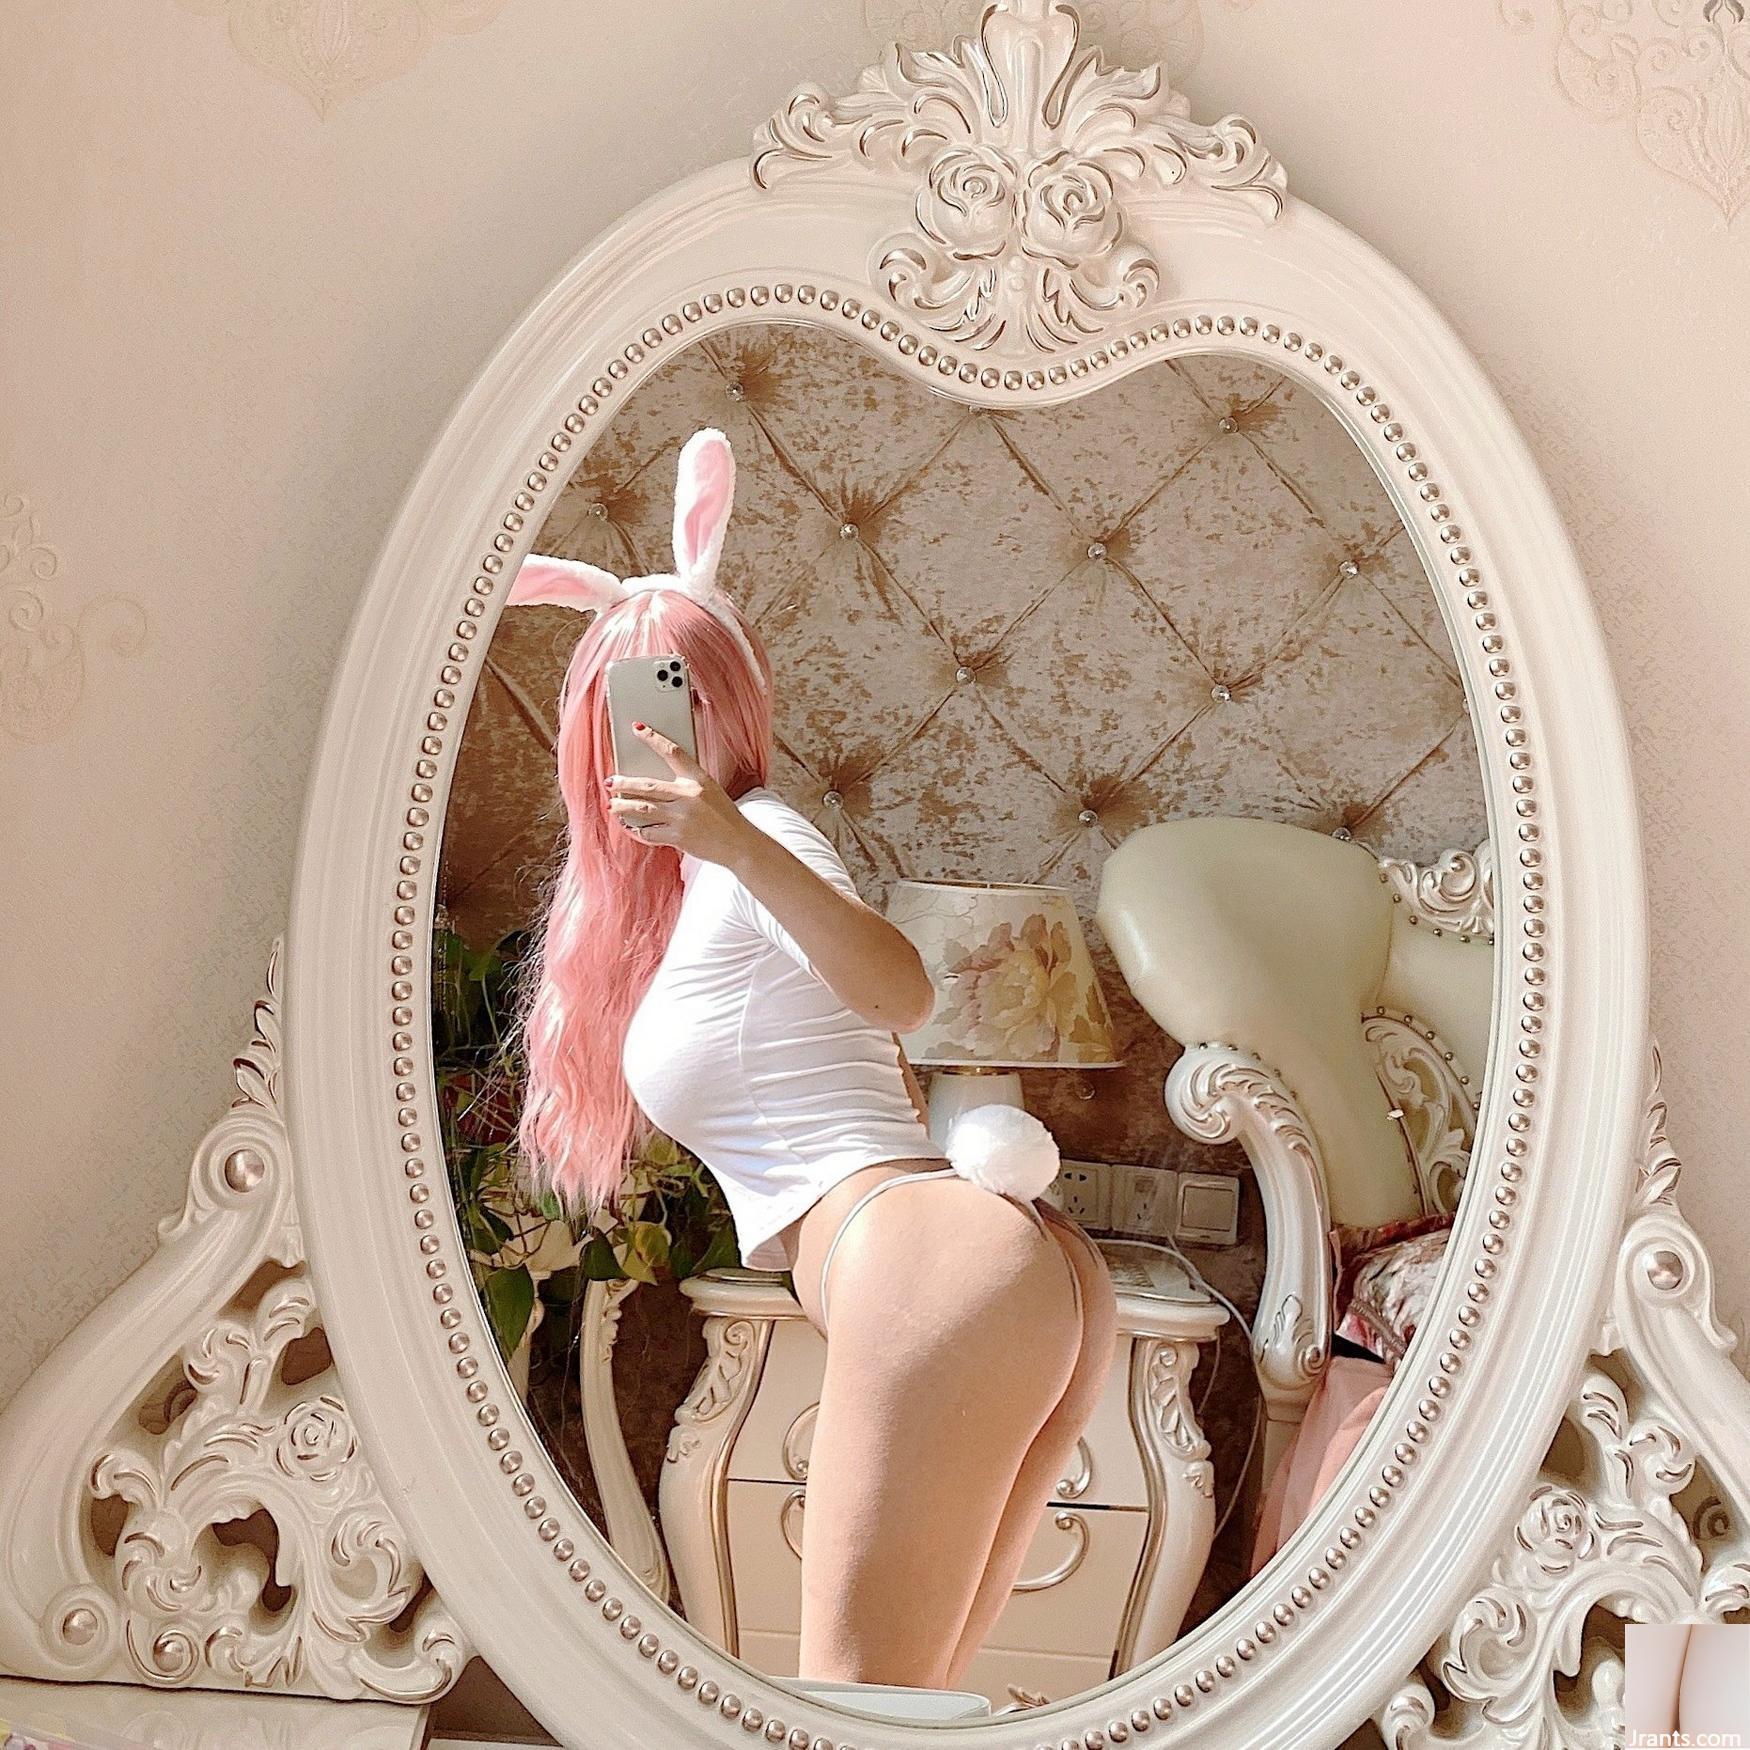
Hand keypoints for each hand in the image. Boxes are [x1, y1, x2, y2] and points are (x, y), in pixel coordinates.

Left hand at [605, 723, 756, 864]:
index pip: (673, 752)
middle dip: (624, 783)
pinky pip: (648, 832)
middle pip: (647, 785)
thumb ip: (688, 784)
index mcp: (699, 780)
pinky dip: (635, 829)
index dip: (653, 738)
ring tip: (612, 805)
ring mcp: (682, 817)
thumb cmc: (724, 816)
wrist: (739, 843)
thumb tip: (656, 783)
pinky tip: (628, 825)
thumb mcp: (711, 791)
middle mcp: (689, 796)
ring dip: (622, 806)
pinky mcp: (677, 837)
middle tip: (611, 781)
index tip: (637, 728)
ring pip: (642, 808)